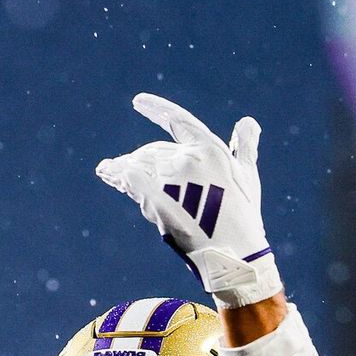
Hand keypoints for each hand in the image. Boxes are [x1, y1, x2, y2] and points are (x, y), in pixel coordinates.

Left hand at [96, 94, 279, 308]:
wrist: (234, 253)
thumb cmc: (243, 216)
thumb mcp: (248, 176)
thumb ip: (245, 146)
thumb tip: (247, 121)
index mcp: (210, 149)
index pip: (177, 120)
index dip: (156, 109)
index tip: (138, 101)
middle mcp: (188, 159)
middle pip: (153, 151)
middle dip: (138, 157)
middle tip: (124, 165)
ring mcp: (171, 181)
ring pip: (138, 166)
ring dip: (121, 168)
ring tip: (108, 170)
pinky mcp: (157, 203)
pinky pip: (133, 184)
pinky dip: (120, 178)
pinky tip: (107, 172)